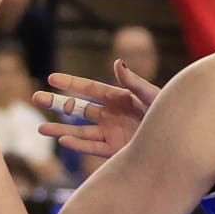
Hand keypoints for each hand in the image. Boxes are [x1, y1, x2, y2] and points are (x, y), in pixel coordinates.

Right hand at [32, 58, 159, 158]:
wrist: (178, 142)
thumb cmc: (168, 113)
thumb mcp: (151, 96)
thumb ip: (133, 82)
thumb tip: (117, 63)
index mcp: (118, 97)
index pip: (88, 89)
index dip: (70, 83)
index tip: (51, 78)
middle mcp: (110, 115)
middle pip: (77, 108)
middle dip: (57, 103)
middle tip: (35, 97)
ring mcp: (110, 133)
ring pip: (79, 130)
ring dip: (61, 129)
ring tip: (41, 128)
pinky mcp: (114, 150)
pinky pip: (92, 147)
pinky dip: (78, 145)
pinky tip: (63, 140)